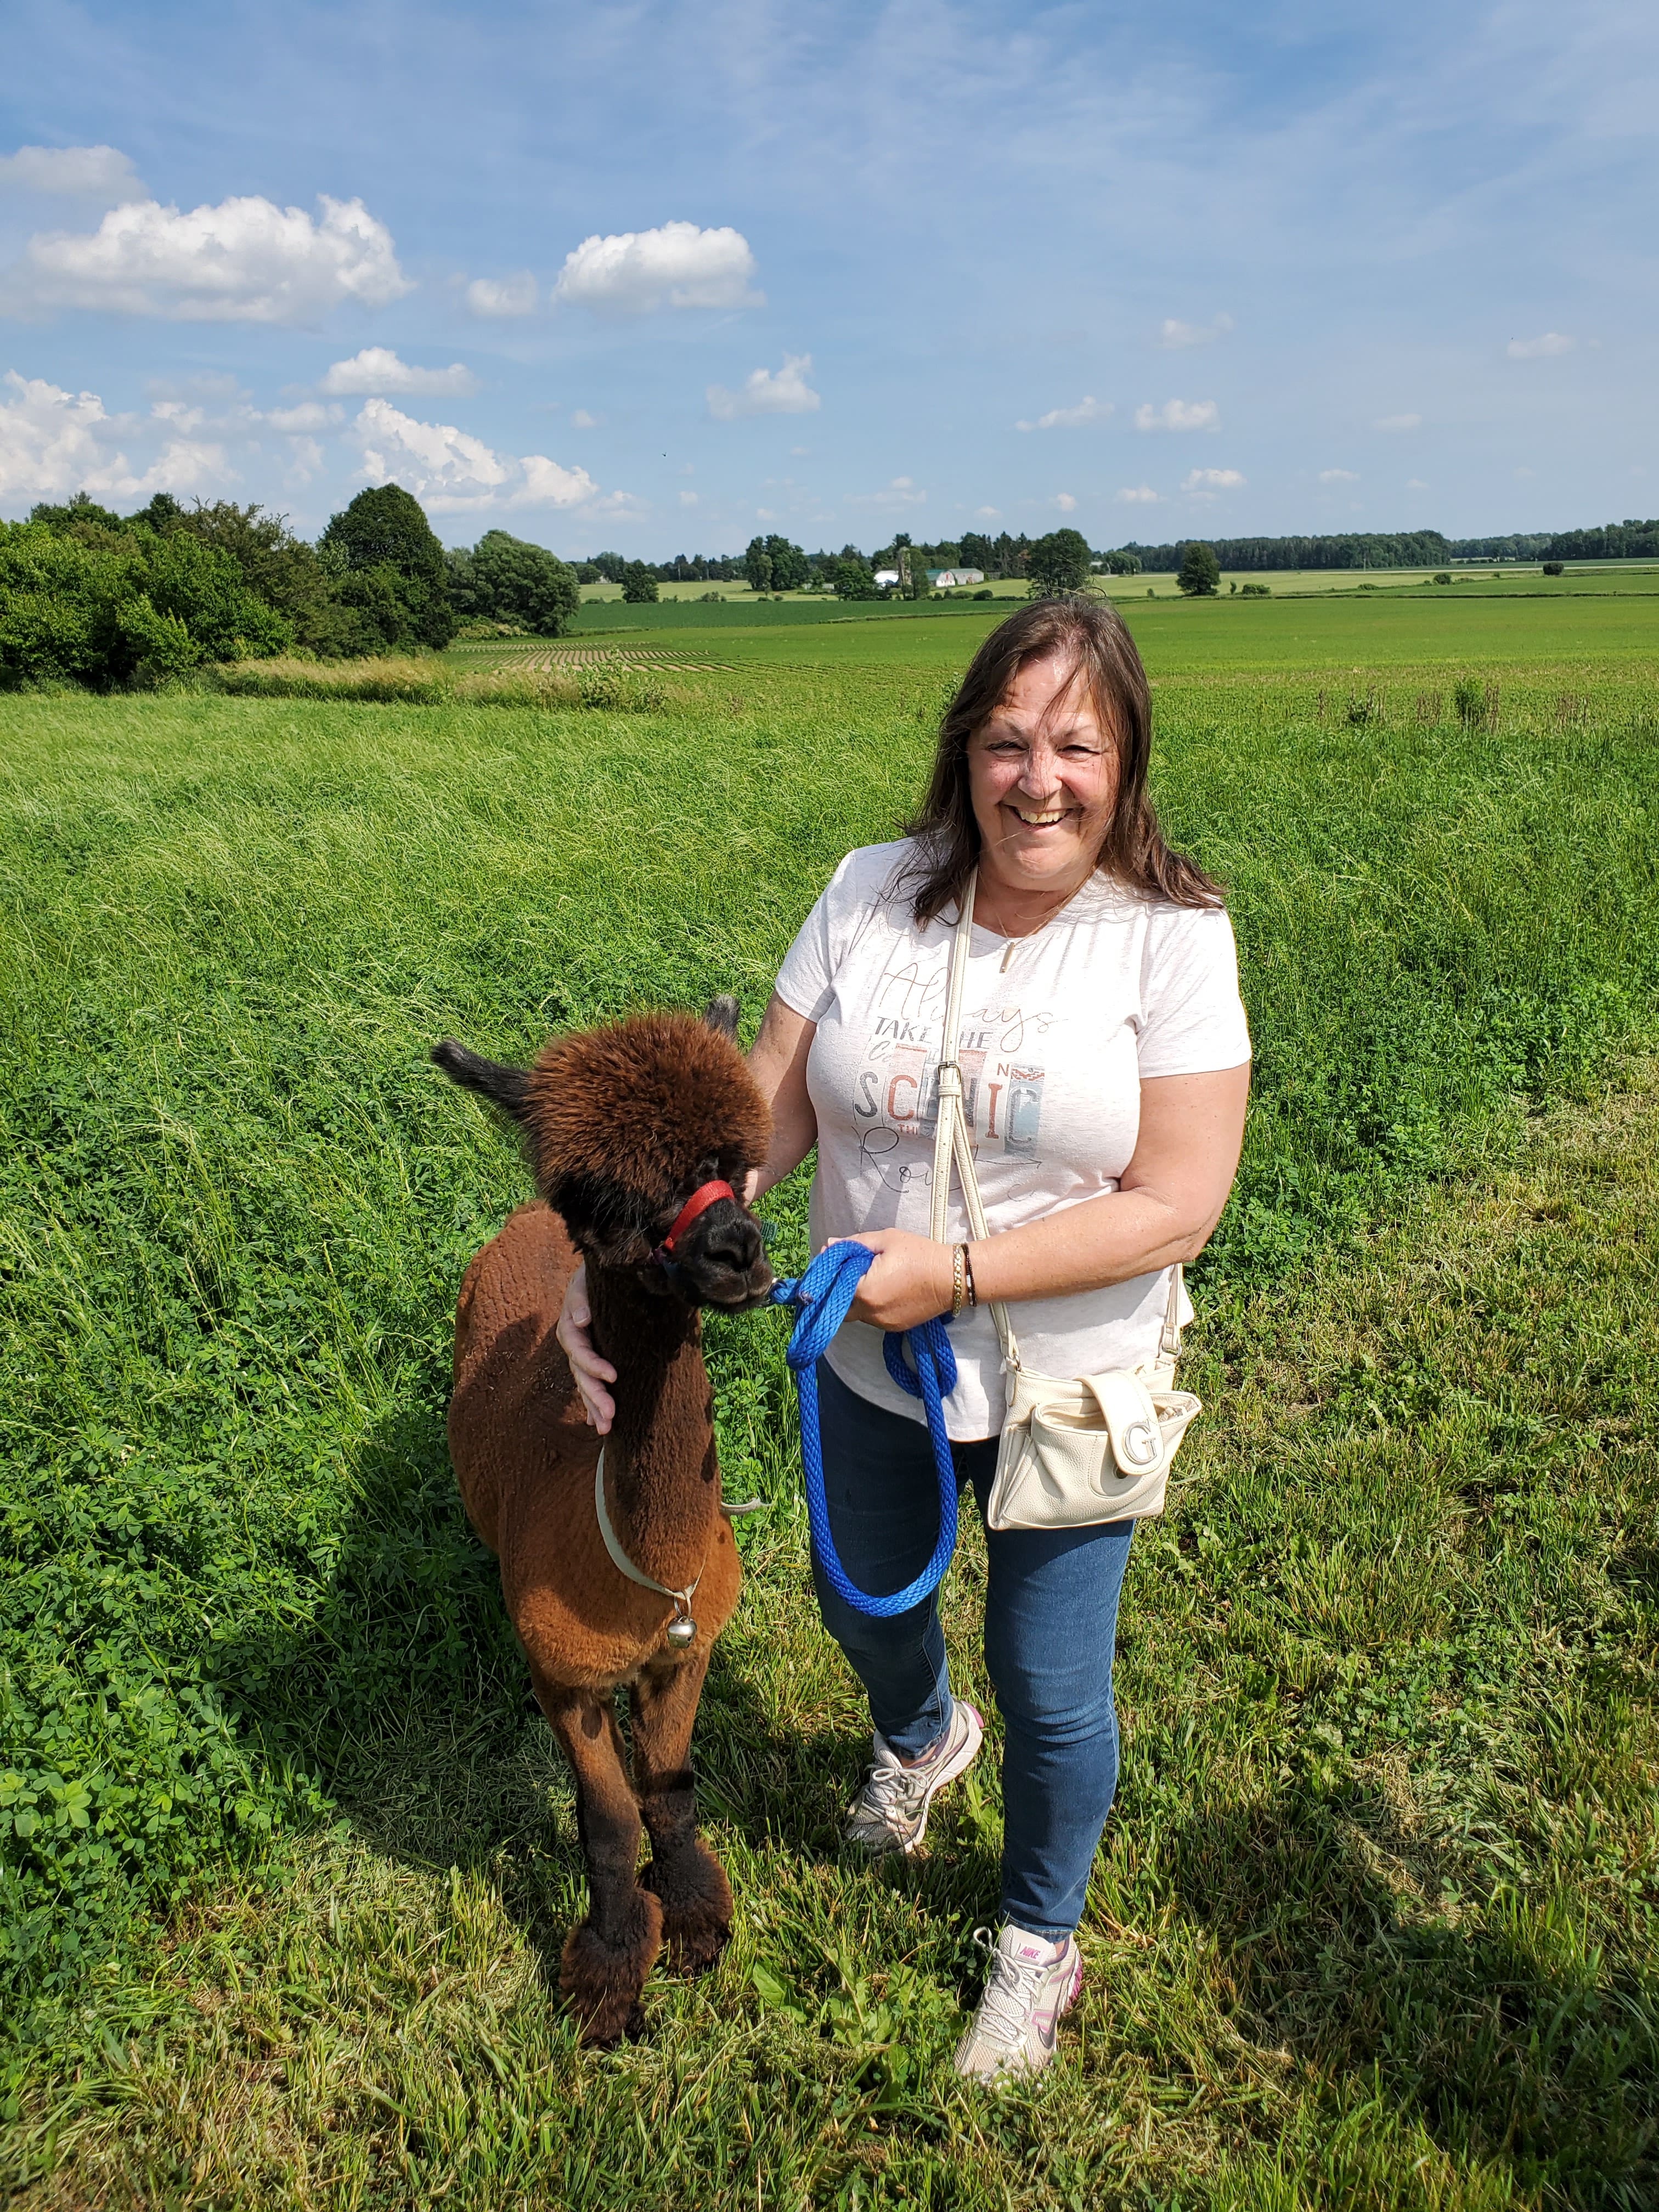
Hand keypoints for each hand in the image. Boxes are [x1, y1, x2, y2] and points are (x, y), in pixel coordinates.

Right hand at [557, 1260, 616, 1433]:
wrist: (599, 1275)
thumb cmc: (593, 1276)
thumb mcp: (584, 1281)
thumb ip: (581, 1298)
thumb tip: (582, 1320)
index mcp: (571, 1327)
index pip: (579, 1350)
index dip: (593, 1364)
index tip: (613, 1376)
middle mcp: (574, 1344)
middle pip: (581, 1374)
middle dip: (594, 1396)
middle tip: (610, 1416)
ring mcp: (582, 1354)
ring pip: (585, 1383)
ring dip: (593, 1406)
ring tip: (605, 1428)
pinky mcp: (592, 1358)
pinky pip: (590, 1383)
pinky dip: (591, 1404)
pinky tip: (595, 1422)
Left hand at [838, 1229, 953, 1331]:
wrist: (952, 1278)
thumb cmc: (920, 1255)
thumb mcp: (886, 1240)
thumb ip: (854, 1243)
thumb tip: (829, 1245)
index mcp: (865, 1291)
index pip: (833, 1286)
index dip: (832, 1272)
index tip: (837, 1261)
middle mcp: (871, 1313)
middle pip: (841, 1305)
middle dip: (841, 1290)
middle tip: (852, 1271)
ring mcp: (883, 1324)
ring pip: (857, 1313)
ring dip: (858, 1298)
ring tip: (874, 1278)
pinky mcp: (895, 1328)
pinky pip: (874, 1318)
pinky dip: (873, 1306)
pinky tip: (887, 1289)